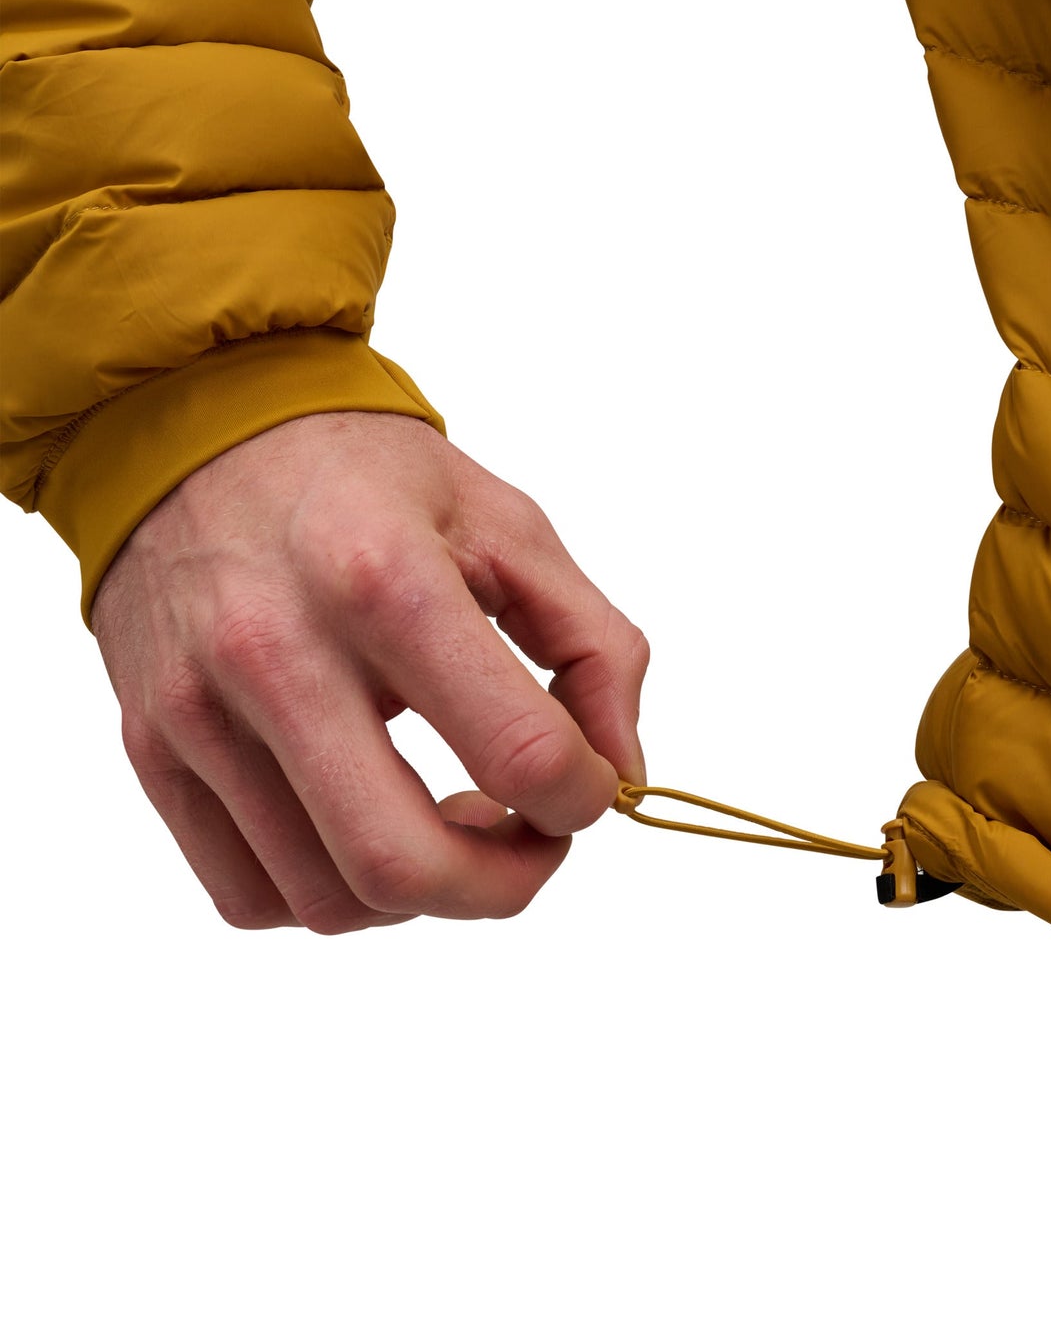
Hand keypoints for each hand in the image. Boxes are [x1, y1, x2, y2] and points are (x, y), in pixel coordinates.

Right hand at [91, 410, 648, 932]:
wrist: (192, 430)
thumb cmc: (368, 481)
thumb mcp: (511, 525)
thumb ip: (596, 648)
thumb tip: (620, 774)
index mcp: (387, 581)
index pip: (519, 753)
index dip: (583, 798)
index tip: (584, 784)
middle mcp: (278, 654)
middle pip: (401, 864)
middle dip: (503, 886)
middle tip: (529, 841)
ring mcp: (198, 713)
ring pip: (327, 900)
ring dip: (421, 895)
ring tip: (446, 821)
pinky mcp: (150, 751)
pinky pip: (249, 897)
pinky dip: (331, 895)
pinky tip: (366, 824)